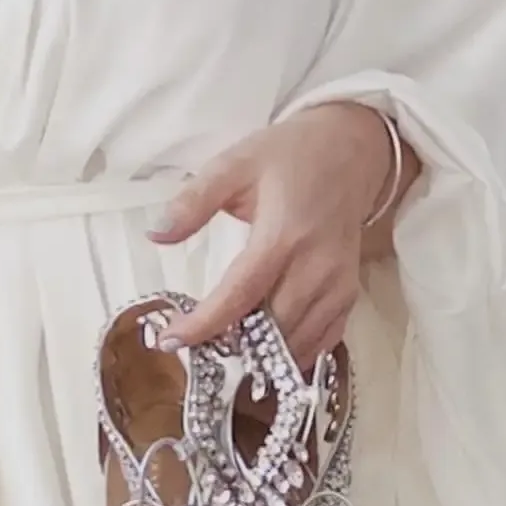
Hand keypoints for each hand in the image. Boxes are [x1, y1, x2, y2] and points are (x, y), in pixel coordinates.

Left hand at [146, 103, 405, 372]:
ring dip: (260, 354)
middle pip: (271, 327)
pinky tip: (263, 348)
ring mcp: (338, 285)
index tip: (171, 340)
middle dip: (230, 343)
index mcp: (283, 234)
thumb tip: (155, 235)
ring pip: (297, 342)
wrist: (350, 151)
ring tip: (221, 346)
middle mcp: (316, 267)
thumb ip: (194, 201)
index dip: (204, 324)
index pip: (240, 294)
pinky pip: (321, 341)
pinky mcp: (349, 294)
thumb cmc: (288, 156)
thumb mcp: (234, 164)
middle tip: (191, 344)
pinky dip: (291, 353)